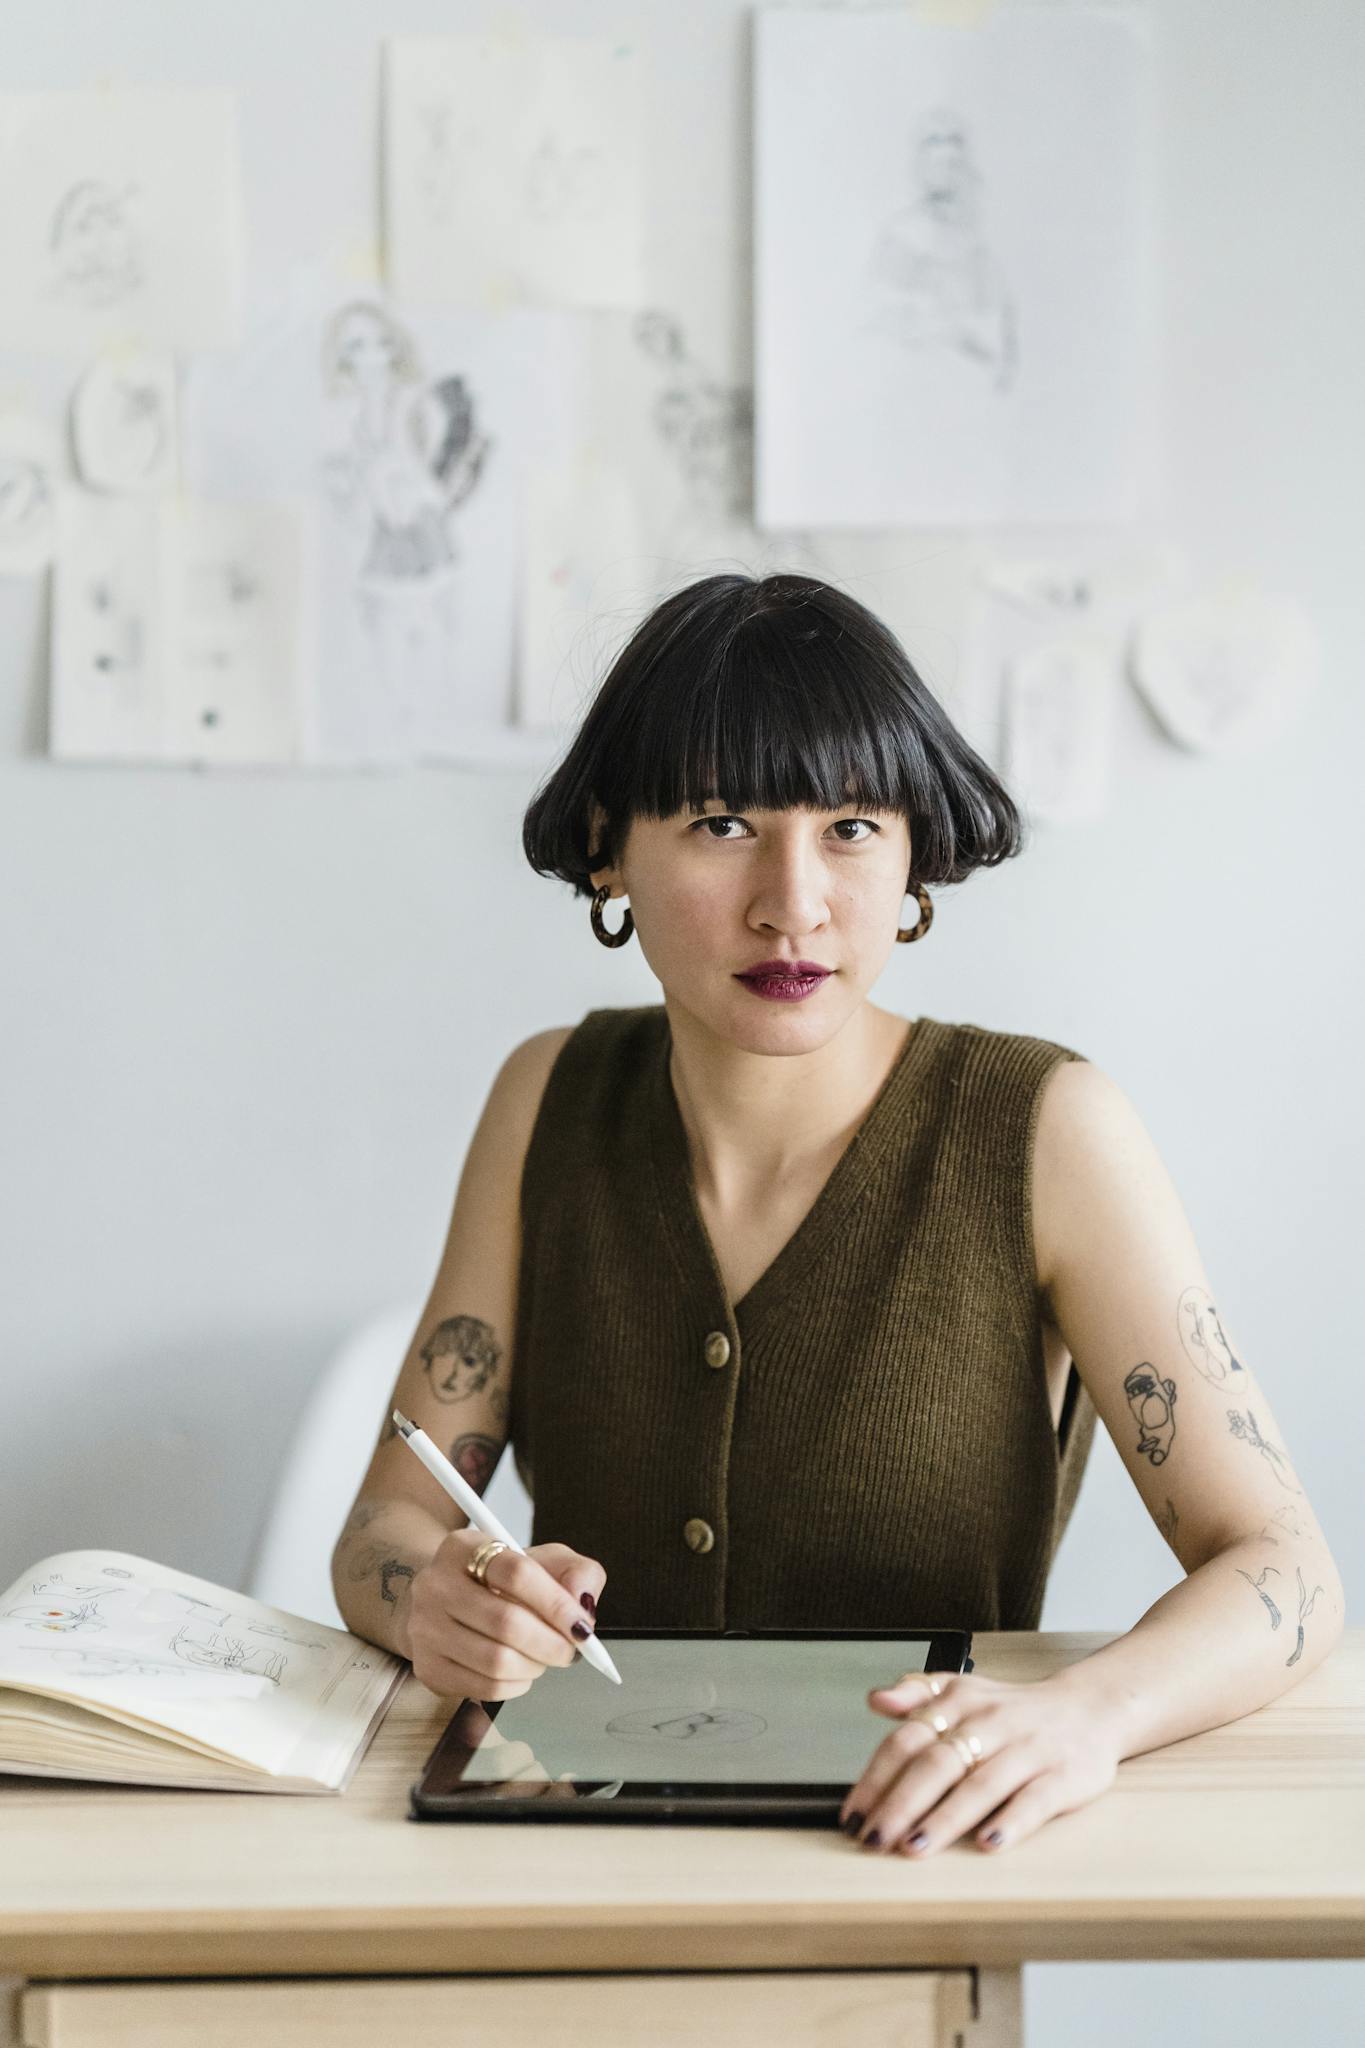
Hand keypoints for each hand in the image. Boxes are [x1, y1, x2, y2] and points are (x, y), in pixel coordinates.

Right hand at [406, 1527, 605, 1701]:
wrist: (446, 1602)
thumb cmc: (502, 1581)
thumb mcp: (542, 1560)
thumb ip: (576, 1571)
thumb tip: (582, 1603)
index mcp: (464, 1547)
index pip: (517, 1573)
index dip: (557, 1604)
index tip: (581, 1625)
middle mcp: (435, 1585)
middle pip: (507, 1623)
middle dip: (552, 1644)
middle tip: (570, 1650)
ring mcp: (425, 1629)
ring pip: (497, 1661)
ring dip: (535, 1666)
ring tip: (544, 1657)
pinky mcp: (427, 1667)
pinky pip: (485, 1688)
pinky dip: (516, 1685)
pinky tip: (521, 1670)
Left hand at [838, 1668, 1122, 1856]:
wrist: (1090, 1708)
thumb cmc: (1013, 1711)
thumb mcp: (963, 1691)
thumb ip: (916, 1694)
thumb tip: (876, 1700)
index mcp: (960, 1703)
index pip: (909, 1739)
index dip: (876, 1777)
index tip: (853, 1814)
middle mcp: (991, 1723)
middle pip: (938, 1763)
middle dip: (900, 1804)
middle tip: (873, 1839)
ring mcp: (1029, 1750)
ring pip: (981, 1784)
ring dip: (944, 1819)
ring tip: (914, 1848)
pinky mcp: (1064, 1776)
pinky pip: (1035, 1800)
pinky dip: (1010, 1821)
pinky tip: (987, 1843)